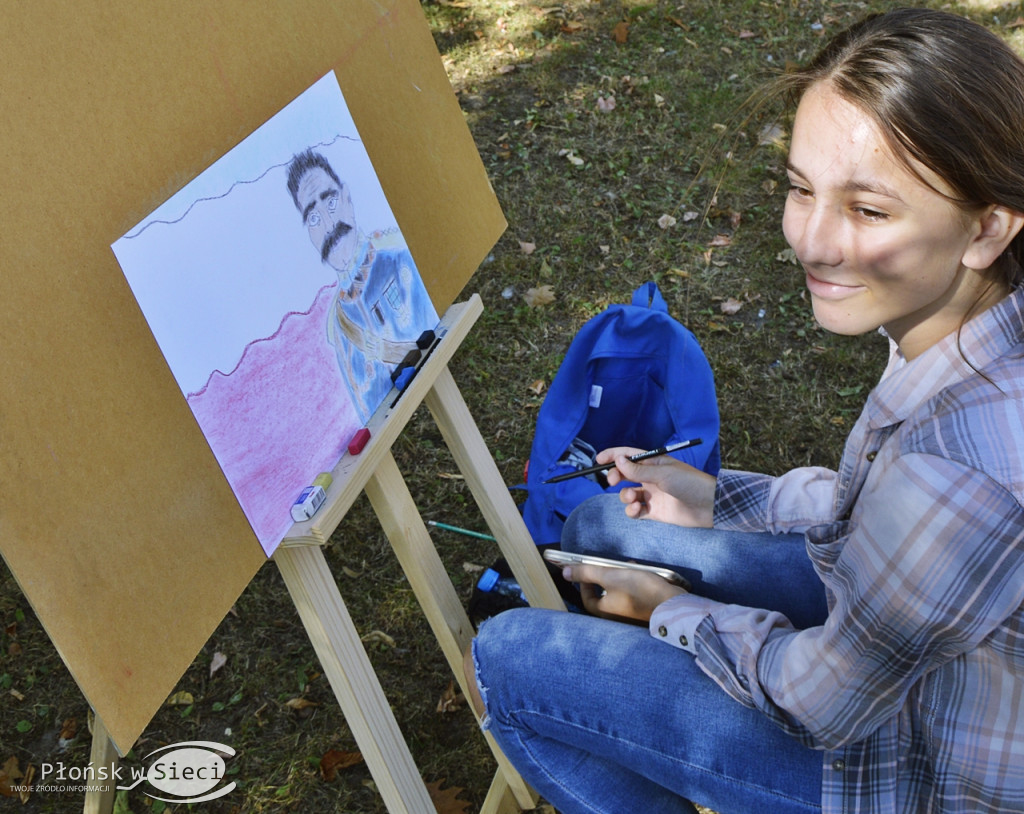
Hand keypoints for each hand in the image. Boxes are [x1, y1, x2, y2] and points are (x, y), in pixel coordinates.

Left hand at [563, 564, 686, 622]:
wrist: (672, 604)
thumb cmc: (640, 590)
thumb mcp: (611, 576)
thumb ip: (587, 573)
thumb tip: (565, 573)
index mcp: (604, 611)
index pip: (587, 599)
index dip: (584, 584)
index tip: (587, 572)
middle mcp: (616, 617)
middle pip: (603, 597)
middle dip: (605, 579)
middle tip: (609, 567)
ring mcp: (630, 616)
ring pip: (618, 595)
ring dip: (620, 579)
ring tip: (627, 567)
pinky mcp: (643, 611)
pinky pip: (631, 596)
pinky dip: (631, 584)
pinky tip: (640, 574)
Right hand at [599, 447, 714, 527]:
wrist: (708, 506)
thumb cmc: (689, 483)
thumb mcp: (663, 473)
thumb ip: (638, 470)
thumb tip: (618, 460)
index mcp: (654, 463)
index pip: (629, 456)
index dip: (613, 456)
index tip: (598, 460)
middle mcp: (651, 478)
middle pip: (624, 475)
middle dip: (615, 476)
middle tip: (612, 480)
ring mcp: (652, 495)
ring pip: (627, 493)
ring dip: (625, 496)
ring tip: (633, 498)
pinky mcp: (653, 511)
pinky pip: (635, 511)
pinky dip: (631, 511)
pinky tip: (637, 510)